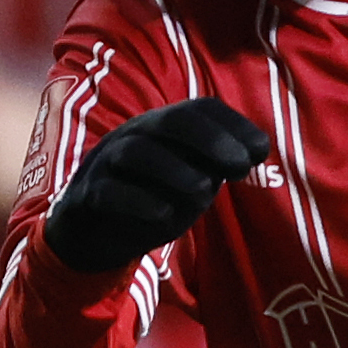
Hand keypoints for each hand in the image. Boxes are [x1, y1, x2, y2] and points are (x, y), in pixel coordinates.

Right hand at [44, 97, 267, 275]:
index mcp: (162, 128)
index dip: (233, 125)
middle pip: (170, 122)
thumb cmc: (149, 202)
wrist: (91, 236)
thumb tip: (251, 153)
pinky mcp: (86, 197)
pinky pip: (109, 191)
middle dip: (210, 140)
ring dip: (175, 170)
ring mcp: (106, 164)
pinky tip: (164, 214)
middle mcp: (134, 136)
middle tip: (240, 166)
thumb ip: (214, 167)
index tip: (261, 151)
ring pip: (137, 152)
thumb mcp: (188, 184)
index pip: (199, 110)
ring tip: (204, 191)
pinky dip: (138, 201)